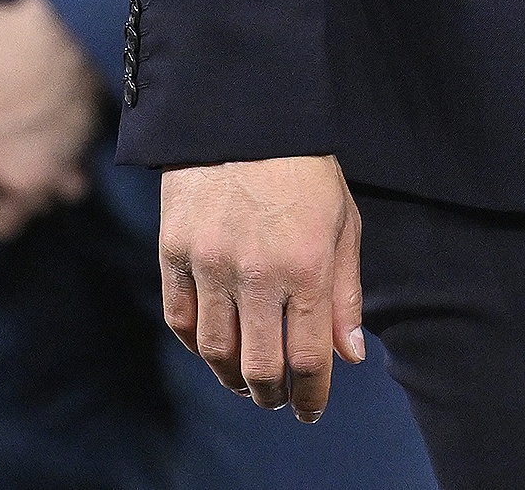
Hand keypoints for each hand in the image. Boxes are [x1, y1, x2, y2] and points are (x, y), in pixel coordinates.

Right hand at [160, 157, 367, 418]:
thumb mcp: (343, 223)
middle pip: (259, 368)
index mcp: (306, 266)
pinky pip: (181, 320)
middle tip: (278, 399)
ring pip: (216, 352)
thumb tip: (350, 356)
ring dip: (233, 378)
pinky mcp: (173, 251)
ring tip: (247, 381)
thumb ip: (345, 294)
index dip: (311, 396)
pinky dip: (197, 345)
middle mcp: (256, 272)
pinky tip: (214, 347)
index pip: (309, 359)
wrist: (242, 113)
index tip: (310, 410)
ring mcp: (210, 263)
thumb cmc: (304, 169)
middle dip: (273, 395)